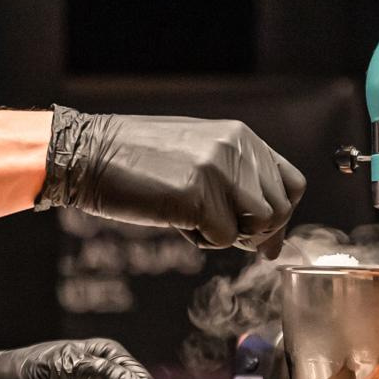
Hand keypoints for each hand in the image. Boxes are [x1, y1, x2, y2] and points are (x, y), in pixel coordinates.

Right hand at [36, 107, 304, 253]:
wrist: (87, 153)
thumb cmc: (136, 160)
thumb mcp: (197, 156)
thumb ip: (238, 186)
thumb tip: (274, 243)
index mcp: (240, 135)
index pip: (291, 183)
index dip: (280, 215)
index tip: (258, 233)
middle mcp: (236, 147)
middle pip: (280, 210)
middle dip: (256, 233)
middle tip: (220, 232)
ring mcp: (219, 170)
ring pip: (260, 225)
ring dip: (231, 236)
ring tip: (196, 222)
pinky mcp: (198, 196)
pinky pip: (223, 239)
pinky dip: (200, 241)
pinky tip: (175, 220)